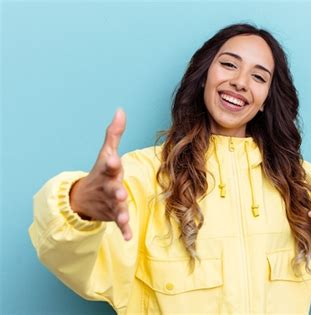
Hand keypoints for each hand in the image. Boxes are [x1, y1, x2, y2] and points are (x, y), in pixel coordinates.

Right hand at [70, 108, 131, 240]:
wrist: (84, 197)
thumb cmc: (102, 172)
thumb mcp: (107, 152)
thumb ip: (114, 133)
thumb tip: (121, 110)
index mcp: (107, 171)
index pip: (109, 165)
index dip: (112, 162)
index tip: (114, 159)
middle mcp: (108, 187)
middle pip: (112, 188)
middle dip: (115, 190)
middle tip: (119, 192)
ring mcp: (109, 202)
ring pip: (115, 207)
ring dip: (120, 211)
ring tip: (123, 216)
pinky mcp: (113, 214)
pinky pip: (119, 223)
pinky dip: (123, 230)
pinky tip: (127, 237)